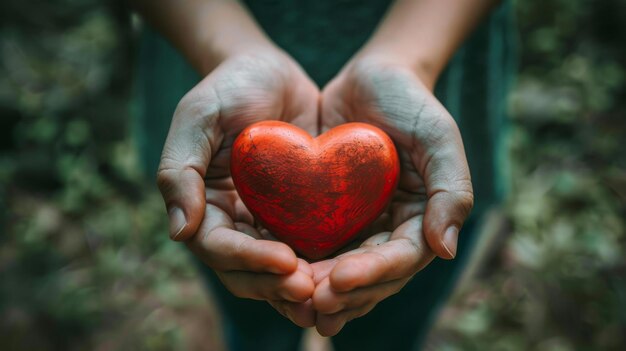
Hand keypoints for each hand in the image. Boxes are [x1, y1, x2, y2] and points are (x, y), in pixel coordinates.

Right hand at [156, 48, 318, 326]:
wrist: (269, 71)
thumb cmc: (229, 87)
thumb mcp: (198, 117)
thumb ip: (179, 171)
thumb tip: (178, 233)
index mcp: (203, 205)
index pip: (218, 247)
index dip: (249, 260)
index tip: (286, 261)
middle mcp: (233, 221)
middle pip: (247, 271)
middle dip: (276, 284)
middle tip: (311, 290)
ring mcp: (265, 221)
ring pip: (277, 270)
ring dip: (299, 287)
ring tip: (328, 295)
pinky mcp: (298, 214)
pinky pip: (308, 247)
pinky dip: (322, 266)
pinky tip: (349, 273)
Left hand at [311, 55, 473, 335]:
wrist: (372, 77)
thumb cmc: (409, 100)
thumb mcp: (438, 135)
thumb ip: (450, 189)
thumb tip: (446, 251)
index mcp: (421, 219)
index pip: (401, 259)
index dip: (372, 274)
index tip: (338, 280)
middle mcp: (391, 229)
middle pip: (371, 275)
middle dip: (343, 293)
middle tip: (311, 303)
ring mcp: (361, 224)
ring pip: (343, 270)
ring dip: (321, 291)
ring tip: (293, 303)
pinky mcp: (331, 214)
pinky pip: (317, 246)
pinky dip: (302, 265)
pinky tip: (278, 278)